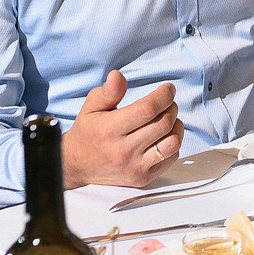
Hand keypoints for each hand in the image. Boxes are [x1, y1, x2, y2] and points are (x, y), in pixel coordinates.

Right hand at [61, 71, 183, 187]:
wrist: (77, 166)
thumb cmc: (87, 132)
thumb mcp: (91, 107)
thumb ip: (108, 91)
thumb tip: (117, 76)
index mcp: (109, 130)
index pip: (147, 109)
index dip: (164, 95)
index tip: (168, 88)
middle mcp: (123, 151)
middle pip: (163, 124)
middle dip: (171, 107)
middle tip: (167, 102)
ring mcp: (134, 167)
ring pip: (172, 143)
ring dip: (176, 126)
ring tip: (167, 118)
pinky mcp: (142, 178)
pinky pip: (171, 157)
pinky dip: (173, 143)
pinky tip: (163, 136)